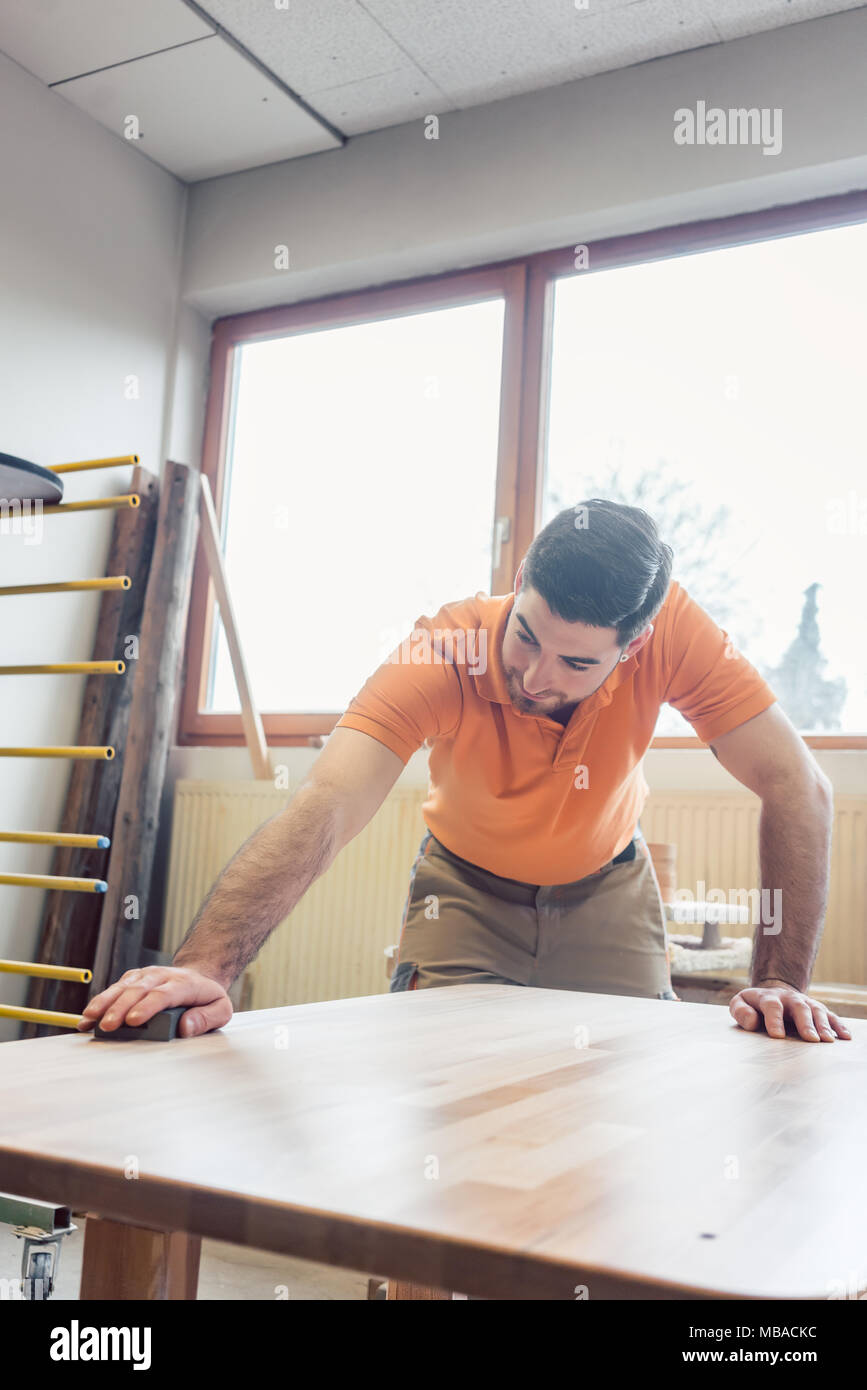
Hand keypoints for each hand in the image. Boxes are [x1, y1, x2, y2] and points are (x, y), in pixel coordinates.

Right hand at [77, 965, 232, 1037]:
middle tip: (108, 1026)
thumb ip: (206, 1018)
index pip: (163, 994)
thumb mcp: (221, 1009)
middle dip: (121, 1008)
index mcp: (184, 984)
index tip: (134, 1021)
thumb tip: (185, 1027)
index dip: (147, 1007)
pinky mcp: (132, 979)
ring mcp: (145, 976)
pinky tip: (86, 1018)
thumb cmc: (207, 997)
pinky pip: (114, 990)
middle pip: (138, 990)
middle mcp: (161, 976)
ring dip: (105, 1003)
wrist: (199, 975)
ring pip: (122, 987)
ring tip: (90, 1018)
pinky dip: (99, 1003)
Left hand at [729, 981, 851, 1041]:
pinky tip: (845, 1036)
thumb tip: (752, 1021)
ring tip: (827, 1041)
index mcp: (768, 998)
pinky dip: (838, 1026)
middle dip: (805, 1023)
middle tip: (811, 1039)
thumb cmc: (754, 1006)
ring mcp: (805, 1003)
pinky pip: (830, 1016)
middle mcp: (789, 998)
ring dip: (823, 1025)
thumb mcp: (740, 1004)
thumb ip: (740, 1011)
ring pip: (816, 1011)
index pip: (771, 1006)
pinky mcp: (817, 1010)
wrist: (774, 994)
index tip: (777, 1036)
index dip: (774, 1020)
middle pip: (799, 1007)